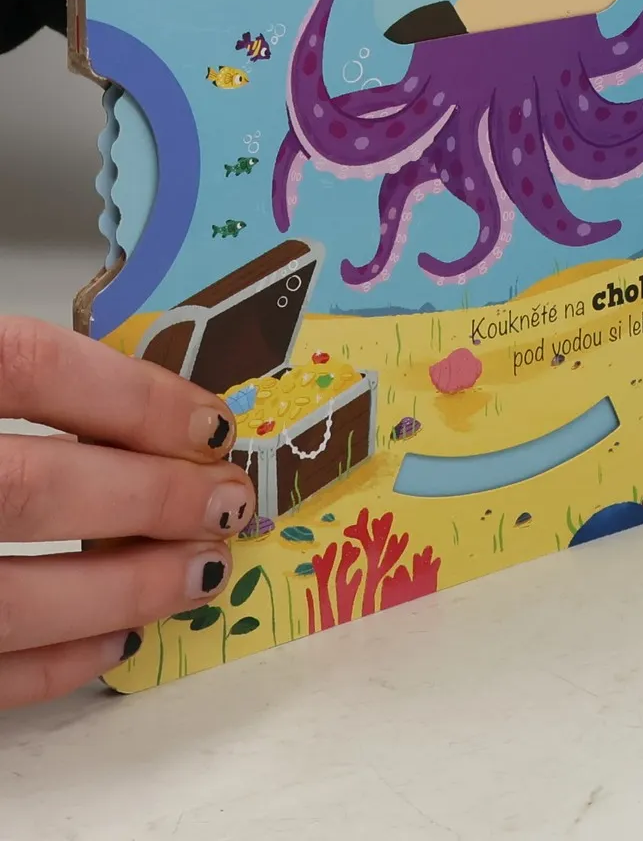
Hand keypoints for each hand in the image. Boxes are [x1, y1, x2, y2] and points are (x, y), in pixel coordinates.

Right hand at [0, 318, 250, 708]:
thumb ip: (38, 385)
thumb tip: (167, 411)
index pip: (31, 369)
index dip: (134, 395)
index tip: (214, 422)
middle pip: (35, 489)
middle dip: (153, 499)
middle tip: (230, 504)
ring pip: (9, 600)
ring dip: (122, 589)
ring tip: (203, 572)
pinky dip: (54, 664)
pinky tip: (118, 640)